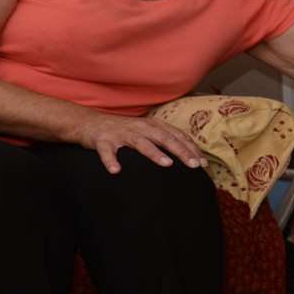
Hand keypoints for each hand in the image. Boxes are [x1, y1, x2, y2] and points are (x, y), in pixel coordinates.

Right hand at [74, 112, 203, 173]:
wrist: (89, 123)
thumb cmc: (124, 130)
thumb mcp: (146, 131)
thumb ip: (164, 139)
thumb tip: (189, 154)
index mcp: (152, 125)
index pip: (176, 135)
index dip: (191, 148)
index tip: (204, 162)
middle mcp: (140, 127)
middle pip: (164, 138)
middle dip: (181, 151)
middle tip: (194, 165)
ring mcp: (122, 134)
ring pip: (140, 143)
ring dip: (154, 153)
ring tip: (167, 163)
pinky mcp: (103, 141)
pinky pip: (107, 151)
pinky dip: (111, 160)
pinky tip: (116, 170)